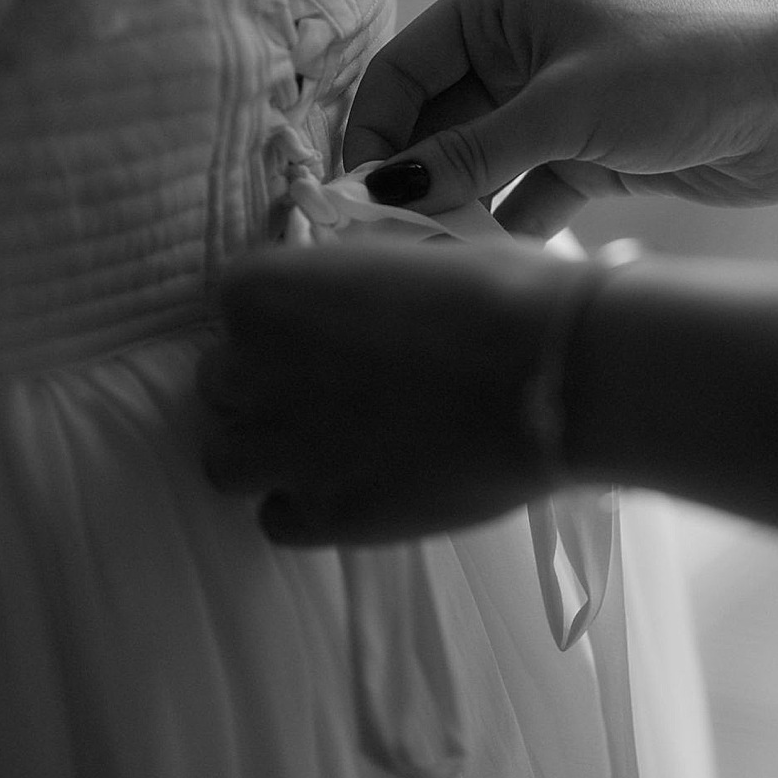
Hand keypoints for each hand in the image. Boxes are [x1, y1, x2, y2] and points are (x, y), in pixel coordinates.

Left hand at [197, 240, 581, 545]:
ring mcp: (281, 451)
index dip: (286, 319)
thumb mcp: (410, 257)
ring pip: (225, 460)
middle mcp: (251, 371)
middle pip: (222, 382)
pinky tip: (357, 486)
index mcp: (265, 290)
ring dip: (268, 449)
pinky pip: (276, 520)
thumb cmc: (501, 294)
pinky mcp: (323, 517)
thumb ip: (354, 284)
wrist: (555, 377)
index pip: (239, 306)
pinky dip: (306, 506)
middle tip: (336, 384)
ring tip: (331, 444)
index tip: (330, 327)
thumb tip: (353, 301)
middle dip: (267, 383)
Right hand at [346, 0, 777, 238]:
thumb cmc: (681, 73)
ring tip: (436, 263)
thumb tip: (381, 191)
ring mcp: (553, 105)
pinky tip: (497, 263)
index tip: (355, 203)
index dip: (374, 135)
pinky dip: (510, 227)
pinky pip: (524, 195)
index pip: (402, 71)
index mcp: (499, 3)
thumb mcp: (564, 110)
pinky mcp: (588, 154)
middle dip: (415, 182)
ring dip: (459, 211)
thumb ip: (470, 154)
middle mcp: (518, 48)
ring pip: (478, 166)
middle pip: (435, 125)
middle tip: (388, 249)